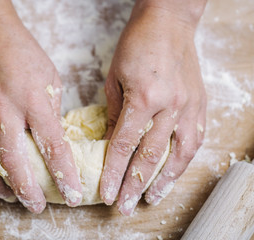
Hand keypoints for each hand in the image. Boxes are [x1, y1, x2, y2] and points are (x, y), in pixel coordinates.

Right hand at [0, 3, 81, 212]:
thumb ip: (51, 112)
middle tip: (36, 206)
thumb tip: (53, 138)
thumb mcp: (51, 79)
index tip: (72, 195)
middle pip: (14, 163)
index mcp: (34, 103)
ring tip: (9, 195)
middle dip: (27, 191)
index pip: (53, 148)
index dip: (64, 175)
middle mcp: (6, 112)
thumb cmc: (24, 54)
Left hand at [99, 1, 206, 215]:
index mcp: (143, 98)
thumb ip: (114, 113)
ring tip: (152, 199)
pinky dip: (184, 160)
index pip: (124, 146)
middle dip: (135, 185)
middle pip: (149, 156)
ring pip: (177, 154)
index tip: (107, 193)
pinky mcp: (199, 103)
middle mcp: (169, 106)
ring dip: (164, 180)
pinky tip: (174, 173)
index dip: (114, 173)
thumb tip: (111, 141)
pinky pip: (194, 139)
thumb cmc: (136, 45)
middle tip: (124, 206)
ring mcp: (188, 106)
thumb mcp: (115, 78)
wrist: (168, 21)